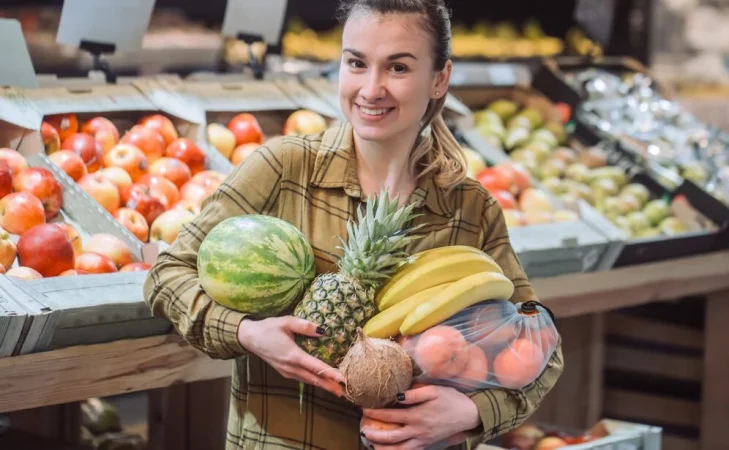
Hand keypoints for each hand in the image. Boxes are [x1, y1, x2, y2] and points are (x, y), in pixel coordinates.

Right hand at [237, 316, 344, 397]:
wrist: (250, 338)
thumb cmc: (268, 328)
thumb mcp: (286, 321)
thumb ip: (304, 325)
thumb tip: (322, 330)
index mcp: (293, 355)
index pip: (316, 367)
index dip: (330, 374)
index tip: (343, 380)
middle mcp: (291, 367)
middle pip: (314, 379)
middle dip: (330, 386)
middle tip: (346, 393)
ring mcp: (287, 371)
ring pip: (308, 381)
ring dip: (323, 386)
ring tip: (337, 391)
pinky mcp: (284, 372)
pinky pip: (302, 379)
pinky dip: (314, 382)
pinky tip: (321, 382)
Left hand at [361, 385, 480, 449]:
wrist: (468, 414)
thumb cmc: (451, 399)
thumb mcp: (434, 390)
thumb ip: (414, 394)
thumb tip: (396, 396)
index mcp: (418, 416)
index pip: (391, 416)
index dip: (375, 413)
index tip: (363, 409)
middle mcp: (418, 431)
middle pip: (391, 437)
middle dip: (374, 435)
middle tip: (362, 431)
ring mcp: (423, 440)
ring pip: (399, 449)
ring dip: (383, 448)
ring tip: (371, 444)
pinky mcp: (427, 444)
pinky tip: (389, 449)